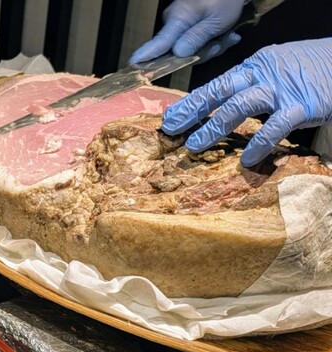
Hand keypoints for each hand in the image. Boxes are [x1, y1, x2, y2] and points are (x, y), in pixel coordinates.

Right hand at [129, 0, 245, 63]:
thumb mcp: (216, 21)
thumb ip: (196, 38)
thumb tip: (178, 54)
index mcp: (178, 20)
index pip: (158, 43)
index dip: (146, 55)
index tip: (132, 63)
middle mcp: (174, 21)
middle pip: (179, 51)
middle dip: (201, 53)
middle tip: (221, 43)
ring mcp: (180, 21)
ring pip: (190, 47)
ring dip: (210, 46)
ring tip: (227, 35)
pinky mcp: (187, 21)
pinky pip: (195, 39)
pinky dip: (211, 39)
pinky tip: (225, 33)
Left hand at [162, 38, 331, 166]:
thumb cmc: (305, 70)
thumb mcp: (271, 71)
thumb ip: (247, 88)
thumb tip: (216, 109)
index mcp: (252, 68)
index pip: (215, 85)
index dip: (191, 101)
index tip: (170, 117)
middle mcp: (262, 76)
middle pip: (220, 91)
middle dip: (193, 111)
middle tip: (172, 130)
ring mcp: (281, 90)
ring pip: (240, 106)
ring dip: (214, 127)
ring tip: (195, 146)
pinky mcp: (302, 106)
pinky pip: (276, 126)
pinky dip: (259, 143)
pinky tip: (246, 159)